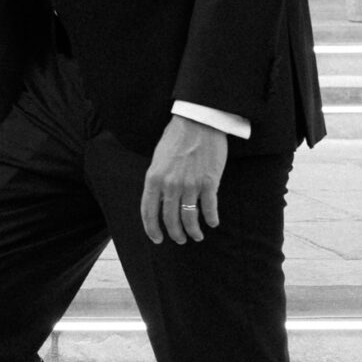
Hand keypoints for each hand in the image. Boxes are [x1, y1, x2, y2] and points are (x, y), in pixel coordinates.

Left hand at [141, 116, 228, 246]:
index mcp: (154, 178)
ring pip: (190, 219)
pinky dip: (211, 219)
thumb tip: (160, 199)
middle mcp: (170, 185)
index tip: (157, 239)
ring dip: (193, 232)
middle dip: (175, 234)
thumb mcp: (158, 159)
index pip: (148, 212)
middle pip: (170, 220)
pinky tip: (212, 223)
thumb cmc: (176, 138)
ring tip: (196, 236)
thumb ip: (157, 180)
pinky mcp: (209, 183)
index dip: (152, 229)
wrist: (198, 122)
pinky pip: (210, 209)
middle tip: (180, 240)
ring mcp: (190, 185)